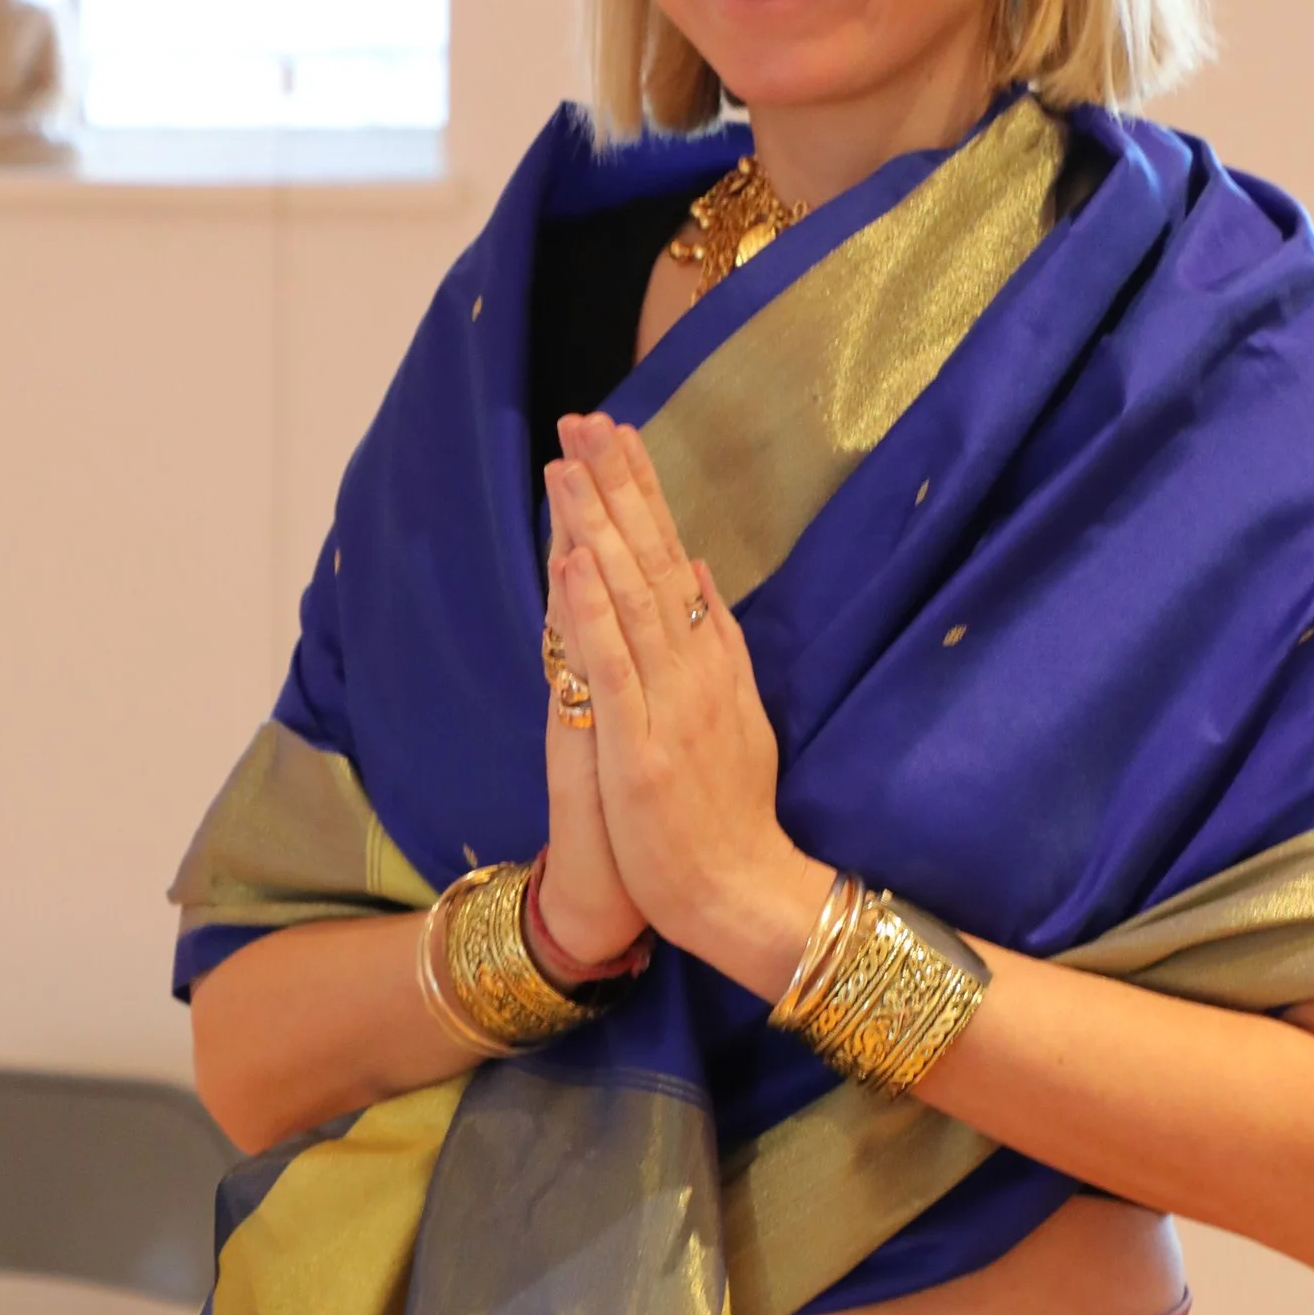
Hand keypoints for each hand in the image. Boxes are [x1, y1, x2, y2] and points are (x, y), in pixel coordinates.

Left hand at [546, 415, 833, 996]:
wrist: (744, 896)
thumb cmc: (727, 818)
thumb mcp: (734, 718)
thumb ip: (716, 645)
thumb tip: (695, 570)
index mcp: (710, 663)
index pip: (670, 559)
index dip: (642, 495)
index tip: (615, 434)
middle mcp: (695, 670)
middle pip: (652, 561)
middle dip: (617, 487)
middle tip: (586, 418)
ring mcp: (671, 706)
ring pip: (630, 600)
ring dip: (598, 528)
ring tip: (569, 465)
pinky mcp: (642, 749)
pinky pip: (615, 668)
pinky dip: (594, 612)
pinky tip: (573, 561)